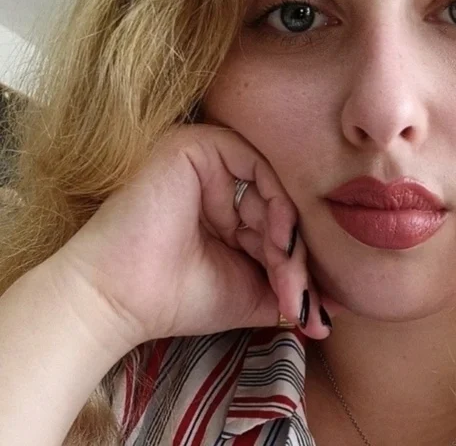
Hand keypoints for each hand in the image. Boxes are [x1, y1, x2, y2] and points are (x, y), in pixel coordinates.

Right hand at [49, 123, 342, 349]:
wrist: (119, 301)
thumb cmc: (177, 298)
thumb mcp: (249, 290)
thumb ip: (290, 285)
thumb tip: (337, 303)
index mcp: (224, 204)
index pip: (278, 222)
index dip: (295, 262)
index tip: (309, 309)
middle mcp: (217, 177)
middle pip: (278, 207)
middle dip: (293, 258)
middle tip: (300, 301)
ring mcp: (207, 158)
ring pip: (272, 191)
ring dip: (286, 241)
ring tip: (287, 283)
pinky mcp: (198, 145)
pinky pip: (256, 166)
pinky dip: (273, 206)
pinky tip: (275, 243)